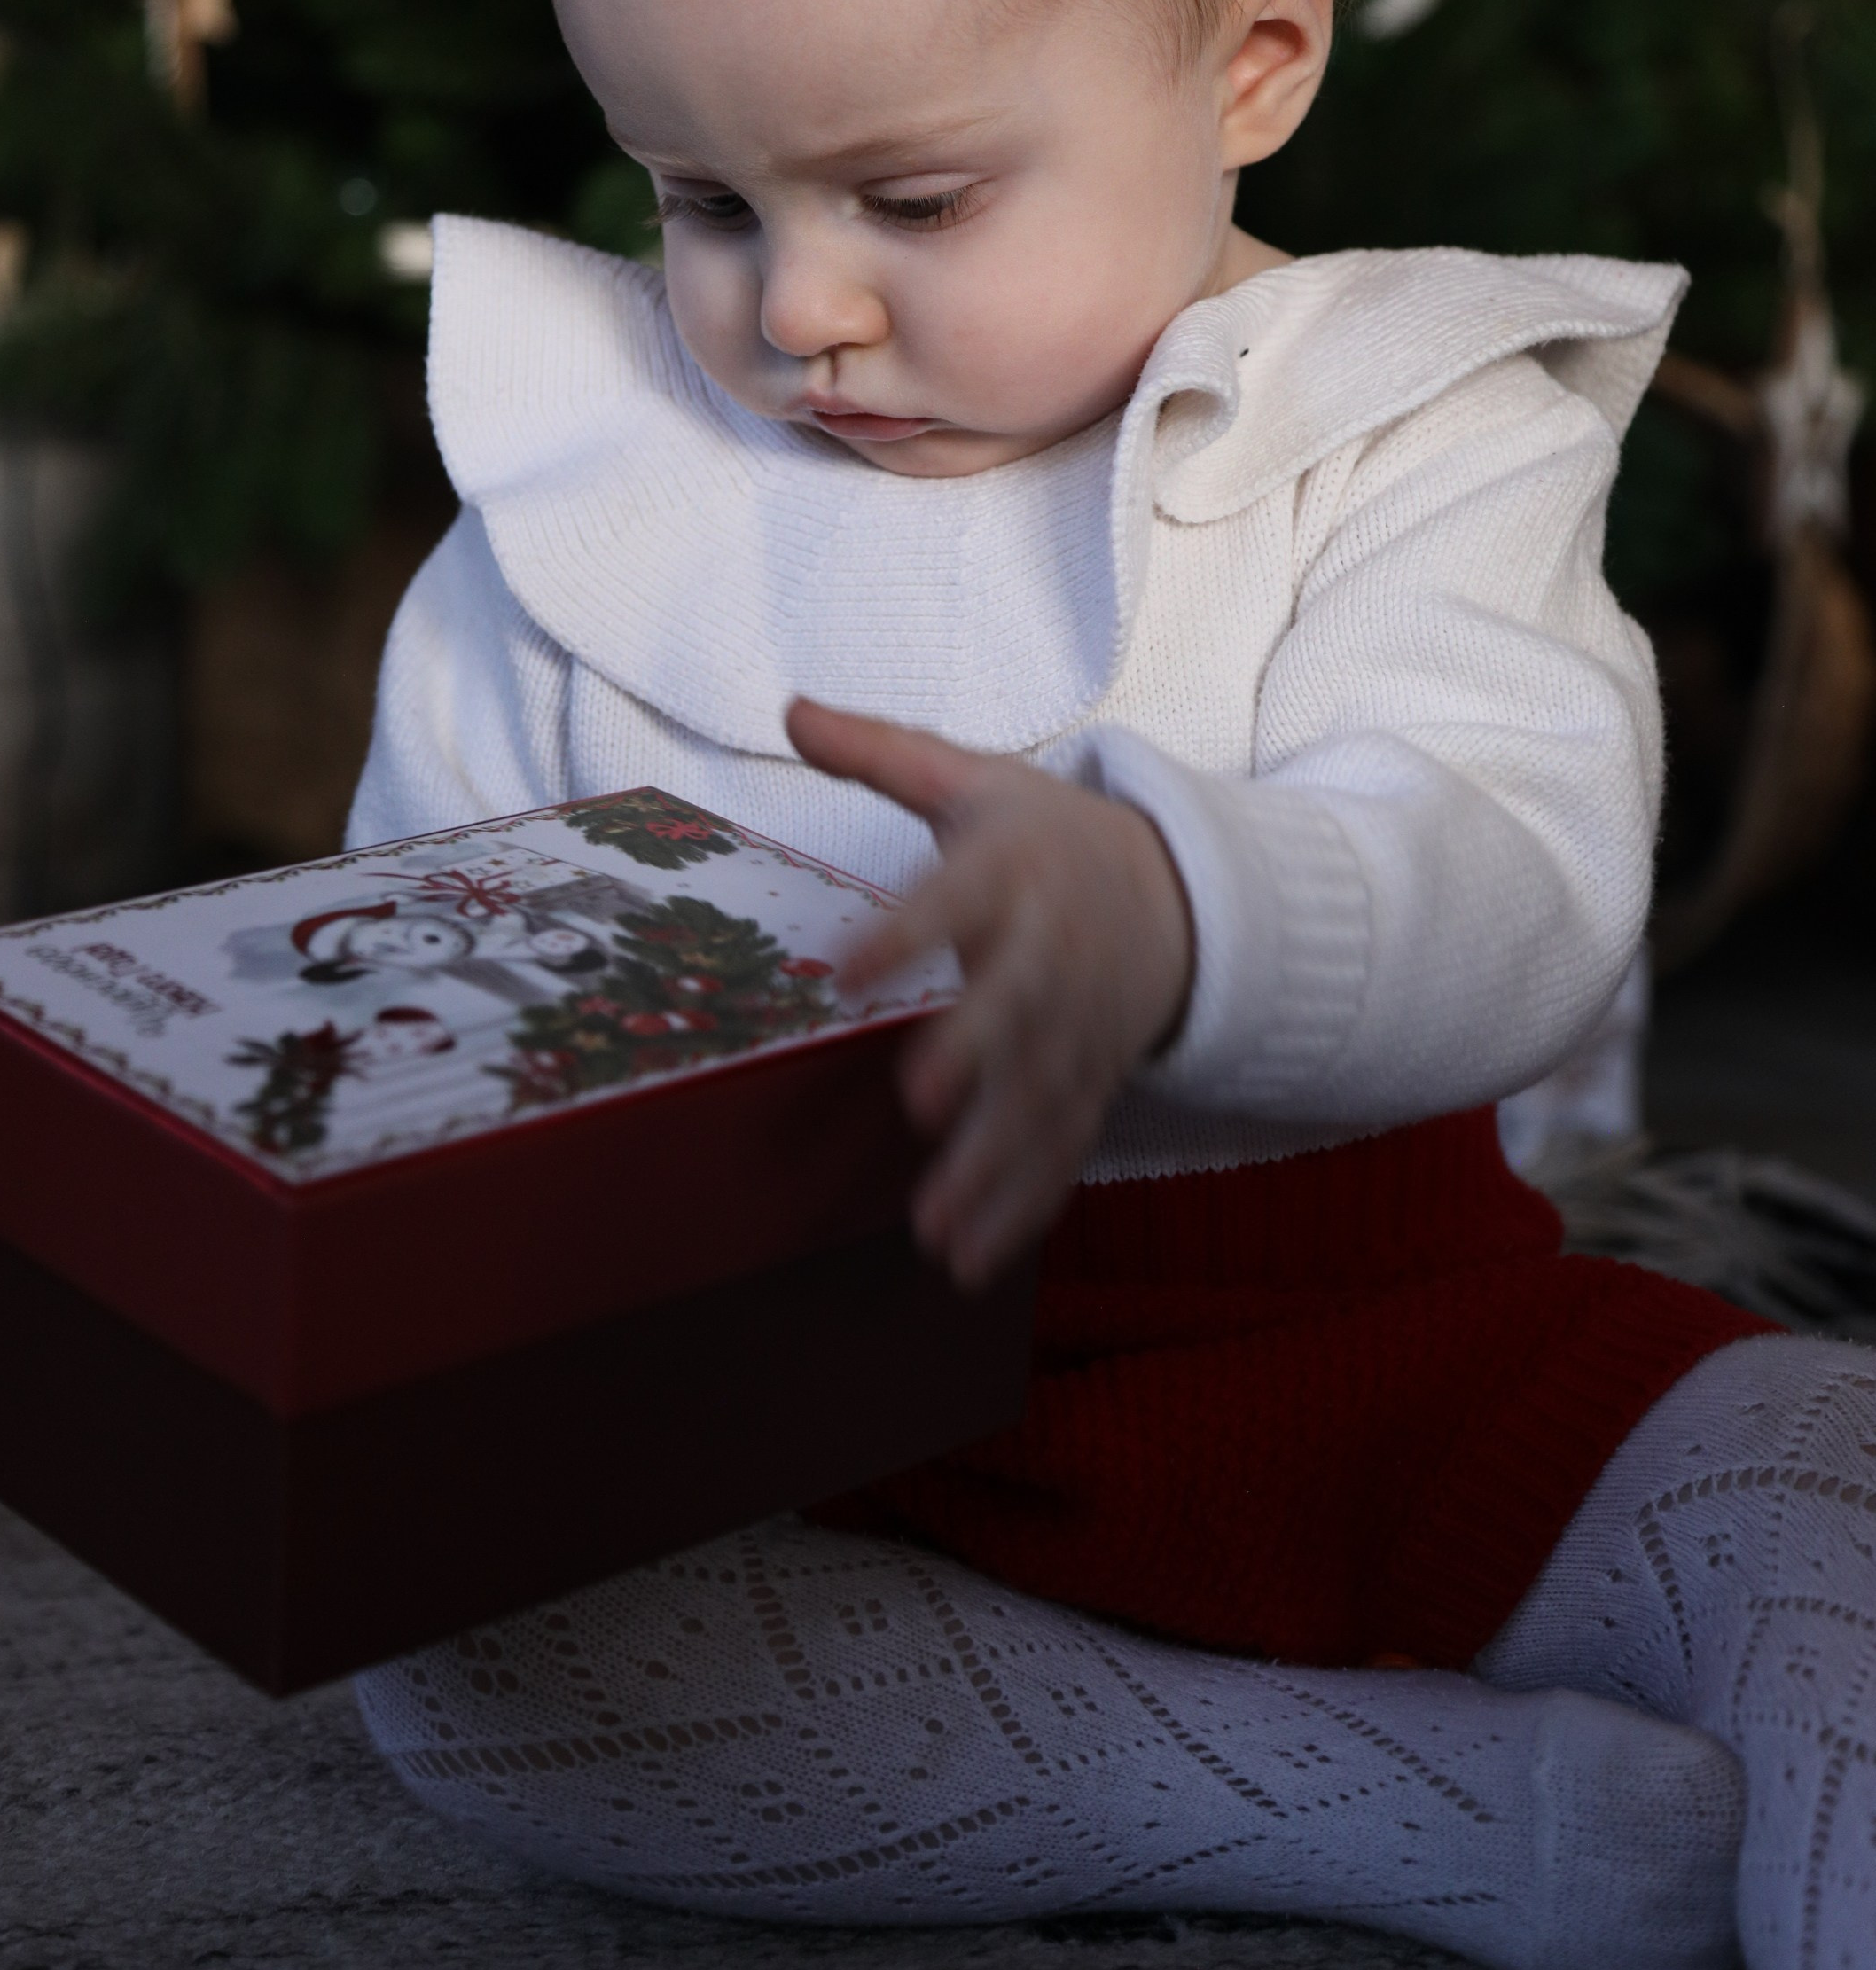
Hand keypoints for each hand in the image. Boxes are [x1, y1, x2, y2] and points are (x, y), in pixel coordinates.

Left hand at [786, 695, 1192, 1288]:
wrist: (1178, 891)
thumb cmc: (1050, 837)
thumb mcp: (976, 779)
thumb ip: (883, 753)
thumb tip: (791, 709)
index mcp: (1014, 872)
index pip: (955, 899)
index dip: (904, 935)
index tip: (843, 973)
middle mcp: (1052, 956)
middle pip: (1015, 1009)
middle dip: (974, 1056)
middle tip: (919, 1101)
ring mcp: (1078, 1030)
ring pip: (1039, 1100)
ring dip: (990, 1166)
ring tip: (932, 1230)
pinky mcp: (1089, 1084)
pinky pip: (1061, 1150)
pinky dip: (1022, 1208)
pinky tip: (970, 1259)